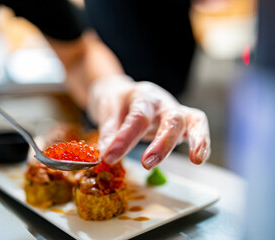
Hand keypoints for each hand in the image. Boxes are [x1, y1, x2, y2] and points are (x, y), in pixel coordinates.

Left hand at [87, 75, 210, 169]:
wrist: (120, 92)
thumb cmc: (115, 101)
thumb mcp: (106, 110)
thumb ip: (108, 132)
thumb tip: (107, 155)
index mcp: (141, 96)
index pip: (137, 117)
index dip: (124, 139)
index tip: (109, 158)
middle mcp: (162, 101)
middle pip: (171, 118)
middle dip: (163, 143)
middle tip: (146, 163)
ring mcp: (175, 110)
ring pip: (192, 120)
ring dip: (196, 140)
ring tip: (196, 160)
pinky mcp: (181, 122)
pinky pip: (197, 127)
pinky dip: (202, 142)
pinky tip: (199, 158)